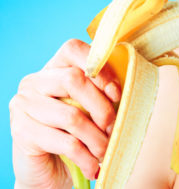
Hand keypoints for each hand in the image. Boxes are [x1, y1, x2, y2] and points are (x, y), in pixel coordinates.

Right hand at [9, 39, 120, 188]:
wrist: (51, 168)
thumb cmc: (77, 134)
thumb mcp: (91, 109)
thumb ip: (103, 94)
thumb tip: (119, 90)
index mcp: (53, 68)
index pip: (74, 49)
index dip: (100, 68)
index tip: (116, 93)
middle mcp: (34, 81)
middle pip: (74, 79)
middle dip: (102, 108)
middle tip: (113, 128)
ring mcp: (23, 104)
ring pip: (72, 116)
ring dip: (97, 139)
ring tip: (105, 151)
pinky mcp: (21, 130)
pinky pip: (64, 142)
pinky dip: (86, 157)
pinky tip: (94, 166)